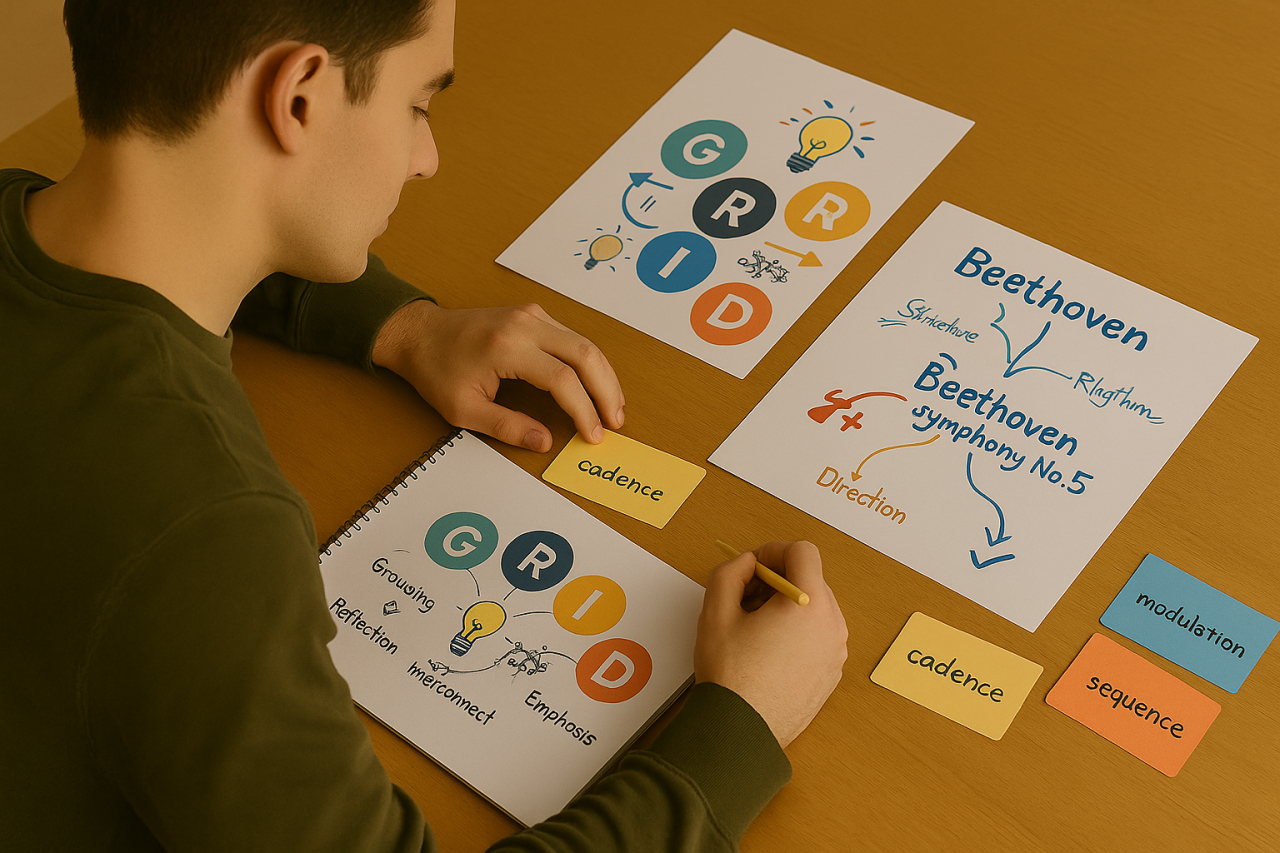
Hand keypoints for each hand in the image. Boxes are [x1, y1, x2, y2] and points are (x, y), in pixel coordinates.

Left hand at [372, 300, 624, 450]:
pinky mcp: (534, 315)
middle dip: (607, 390)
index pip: (562, 379)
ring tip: (613, 407)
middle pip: (585, 354)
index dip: (584, 410)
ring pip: (584, 343)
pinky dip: (590, 363)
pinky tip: (595, 385)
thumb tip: (545, 441)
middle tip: (616, 421)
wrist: (419, 333)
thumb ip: (507, 426)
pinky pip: (572, 337)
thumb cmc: (436, 371)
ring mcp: (531, 314)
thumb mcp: (463, 409)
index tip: (593, 435)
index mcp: (506, 347)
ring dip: (604, 376)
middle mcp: (525, 324)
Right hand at [694, 541, 847, 748]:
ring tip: (754, 630)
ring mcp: (835, 652)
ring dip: (786, 607)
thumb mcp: (716, 611)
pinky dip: (796, 632)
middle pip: (810, 579)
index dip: (774, 551)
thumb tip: (748, 562)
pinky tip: (767, 653)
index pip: (803, 552)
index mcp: (809, 604)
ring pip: (814, 608)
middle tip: (744, 601)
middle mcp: (832, 625)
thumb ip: (730, 572)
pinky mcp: (831, 673)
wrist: (741, 733)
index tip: (752, 567)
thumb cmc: (730, 674)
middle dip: (777, 581)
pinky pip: (817, 636)